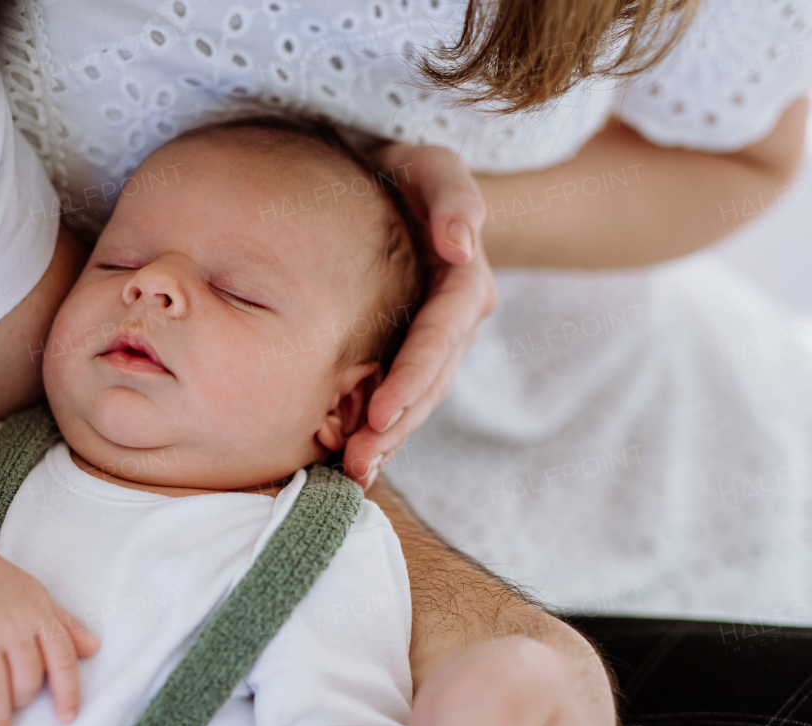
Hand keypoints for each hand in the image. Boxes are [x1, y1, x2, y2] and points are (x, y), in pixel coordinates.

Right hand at [0, 531, 99, 725]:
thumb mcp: (37, 597)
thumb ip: (64, 626)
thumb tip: (94, 649)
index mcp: (38, 615)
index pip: (61, 659)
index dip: (68, 692)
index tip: (68, 718)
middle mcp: (11, 626)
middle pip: (26, 678)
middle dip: (23, 703)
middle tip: (15, 716)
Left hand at [343, 143, 497, 487]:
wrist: (374, 180)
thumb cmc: (397, 167)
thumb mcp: (429, 165)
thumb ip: (451, 195)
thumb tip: (463, 248)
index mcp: (462, 280)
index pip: (442, 336)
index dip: (414, 376)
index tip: (379, 413)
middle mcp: (453, 318)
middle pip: (431, 382)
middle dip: (399, 424)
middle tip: (359, 463)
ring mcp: (430, 339)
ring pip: (418, 398)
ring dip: (390, 439)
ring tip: (353, 474)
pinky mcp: (404, 350)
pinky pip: (396, 394)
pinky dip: (378, 429)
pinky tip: (349, 462)